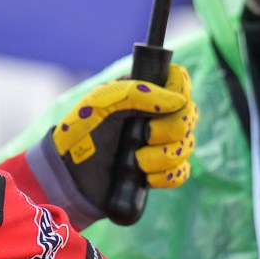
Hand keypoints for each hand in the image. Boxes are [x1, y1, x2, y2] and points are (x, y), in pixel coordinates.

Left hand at [47, 64, 196, 211]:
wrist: (69, 175)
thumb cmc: (81, 132)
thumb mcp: (101, 102)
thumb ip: (138, 93)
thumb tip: (179, 101)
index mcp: (145, 93)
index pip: (180, 81)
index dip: (180, 91)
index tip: (162, 106)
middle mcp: (157, 116)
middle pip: (189, 116)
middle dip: (170, 129)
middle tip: (145, 135)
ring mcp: (160, 145)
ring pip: (186, 146)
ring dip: (163, 157)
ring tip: (137, 161)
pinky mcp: (159, 172)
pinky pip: (181, 173)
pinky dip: (165, 176)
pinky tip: (145, 177)